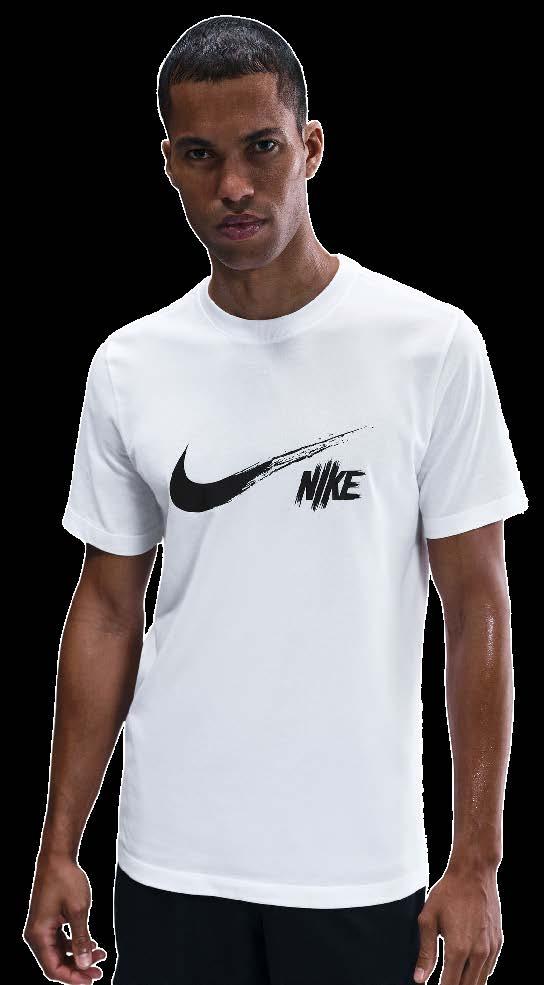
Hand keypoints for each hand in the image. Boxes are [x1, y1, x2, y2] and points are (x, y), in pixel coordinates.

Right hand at [23, 852, 106, 982]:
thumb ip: (81, 940)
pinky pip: (59, 941)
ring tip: (99, 955)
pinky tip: (90, 944)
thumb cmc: (66, 879)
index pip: (53, 968)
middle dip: (78, 968)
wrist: (58, 857)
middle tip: (98, 971)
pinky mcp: (47, 921)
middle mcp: (36, 934)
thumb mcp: (78, 911)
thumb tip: (84, 965)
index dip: (73, 977)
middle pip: (55, 963)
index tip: (91, 979)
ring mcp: (40, 927)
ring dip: (78, 956)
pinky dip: (74, 945)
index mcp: (39, 935)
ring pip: (58, 953)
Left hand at [413, 865, 502, 983]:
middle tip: (443, 984)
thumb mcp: (428, 919)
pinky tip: (467, 971)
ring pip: (480, 981)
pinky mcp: (497, 942)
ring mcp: (491, 948)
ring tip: (453, 980)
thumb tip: (419, 979)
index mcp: (458, 949)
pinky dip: (478, 974)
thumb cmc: (449, 892)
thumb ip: (426, 952)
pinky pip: (489, 969)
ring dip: (466, 984)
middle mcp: (478, 953)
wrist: (474, 873)